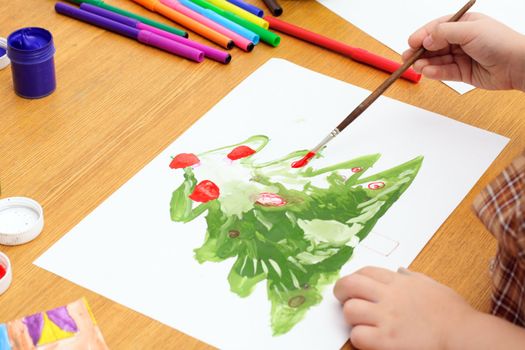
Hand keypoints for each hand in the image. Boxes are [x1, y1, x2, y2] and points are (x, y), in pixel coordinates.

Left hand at [333, 267, 476, 349]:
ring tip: (361, 323)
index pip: (365, 272)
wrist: (464, 337)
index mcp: (399, 282)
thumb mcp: (431, 286)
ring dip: (352, 317)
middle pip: (350, 285)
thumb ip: (413, 277)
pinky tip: (369, 339)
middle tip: (342, 299)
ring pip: (350, 310)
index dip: (354, 277)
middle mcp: (390, 296)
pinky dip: (359, 338)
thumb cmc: (453, 314)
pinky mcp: (386, 340)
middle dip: (341, 291)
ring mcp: (387, 318)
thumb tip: (401, 270)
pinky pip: (357, 335)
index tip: (353, 285)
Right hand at [402, 13, 524, 90]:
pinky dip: (435, 72)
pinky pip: (444, 72)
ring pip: (437, 60)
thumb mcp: (470, 31)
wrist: (518, 65)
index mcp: (464, 24)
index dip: (422, 35)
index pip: (437, 29)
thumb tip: (426, 39)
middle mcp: (462, 40)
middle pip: (434, 46)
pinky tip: (428, 72)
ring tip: (418, 67)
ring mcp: (462, 57)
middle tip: (407, 58)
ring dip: (426, 63)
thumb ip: (444, 33)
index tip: (411, 42)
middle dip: (420, 52)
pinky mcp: (463, 73)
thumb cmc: (501, 42)